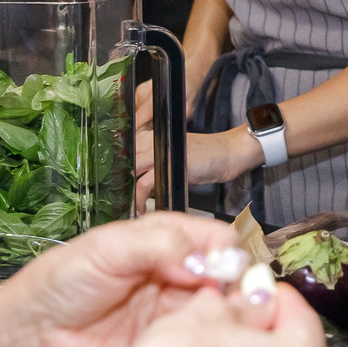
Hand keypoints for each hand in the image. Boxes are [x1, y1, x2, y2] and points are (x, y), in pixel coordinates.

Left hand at [0, 211, 253, 346]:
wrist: (37, 334)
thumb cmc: (62, 282)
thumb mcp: (108, 249)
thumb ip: (159, 244)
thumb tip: (202, 258)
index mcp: (165, 239)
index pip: (217, 239)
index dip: (224, 255)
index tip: (213, 272)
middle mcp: (176, 271)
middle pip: (227, 274)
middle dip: (231, 286)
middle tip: (213, 299)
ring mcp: (173, 307)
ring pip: (221, 307)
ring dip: (220, 314)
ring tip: (201, 320)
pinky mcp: (168, 340)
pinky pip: (200, 338)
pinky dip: (205, 339)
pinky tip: (191, 339)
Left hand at [130, 77, 259, 198]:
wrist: (228, 153)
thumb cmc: (207, 158)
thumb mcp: (177, 161)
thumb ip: (157, 169)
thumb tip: (140, 187)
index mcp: (153, 138)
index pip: (126, 155)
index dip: (119, 173)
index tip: (119, 190)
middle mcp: (153, 142)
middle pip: (124, 164)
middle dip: (121, 185)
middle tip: (122, 203)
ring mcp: (159, 151)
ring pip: (130, 173)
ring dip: (129, 194)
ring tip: (132, 208)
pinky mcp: (167, 164)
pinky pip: (143, 183)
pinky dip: (140, 198)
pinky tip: (142, 207)